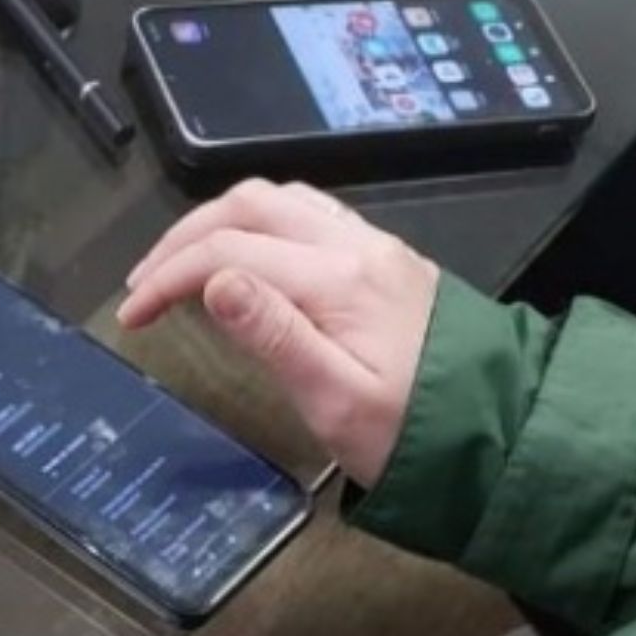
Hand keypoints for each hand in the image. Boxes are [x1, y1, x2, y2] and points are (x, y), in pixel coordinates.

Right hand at [117, 179, 440, 487]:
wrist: (503, 433)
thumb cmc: (414, 436)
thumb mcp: (339, 403)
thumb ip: (276, 338)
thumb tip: (217, 282)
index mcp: (337, 280)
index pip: (229, 253)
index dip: (169, 277)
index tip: (132, 316)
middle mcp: (355, 246)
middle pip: (249, 206)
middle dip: (184, 238)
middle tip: (144, 284)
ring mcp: (373, 247)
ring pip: (280, 199)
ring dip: (220, 222)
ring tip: (183, 266)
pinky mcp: (385, 259)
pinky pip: (309, 213)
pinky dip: (259, 223)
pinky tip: (245, 257)